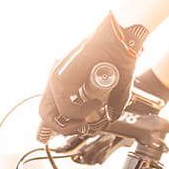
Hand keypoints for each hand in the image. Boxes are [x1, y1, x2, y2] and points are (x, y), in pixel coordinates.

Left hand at [39, 14, 148, 138]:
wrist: (123, 40)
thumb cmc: (120, 59)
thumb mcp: (117, 88)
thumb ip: (112, 104)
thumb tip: (110, 117)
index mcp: (66, 81)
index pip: (53, 109)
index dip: (64, 124)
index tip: (83, 127)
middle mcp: (57, 80)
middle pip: (46, 115)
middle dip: (64, 128)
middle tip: (85, 126)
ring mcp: (57, 78)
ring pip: (50, 115)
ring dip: (72, 125)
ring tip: (91, 118)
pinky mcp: (61, 78)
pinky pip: (66, 108)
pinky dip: (81, 113)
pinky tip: (97, 104)